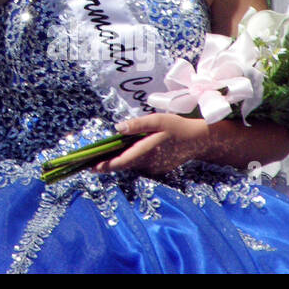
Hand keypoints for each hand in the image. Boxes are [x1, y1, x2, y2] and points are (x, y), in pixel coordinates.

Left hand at [93, 114, 211, 176]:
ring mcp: (154, 168)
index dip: (106, 165)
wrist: (198, 140)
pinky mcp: (158, 169)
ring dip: (119, 161)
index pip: (122, 161)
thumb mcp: (156, 120)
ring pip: (131, 165)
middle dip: (107, 163)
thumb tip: (117, 128)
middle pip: (124, 165)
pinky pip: (140, 165)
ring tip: (102, 157)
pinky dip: (131, 160)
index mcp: (147, 151)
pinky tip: (124, 153)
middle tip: (89, 162)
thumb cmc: (176, 126)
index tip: (91, 167)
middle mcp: (149, 163)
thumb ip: (137, 124)